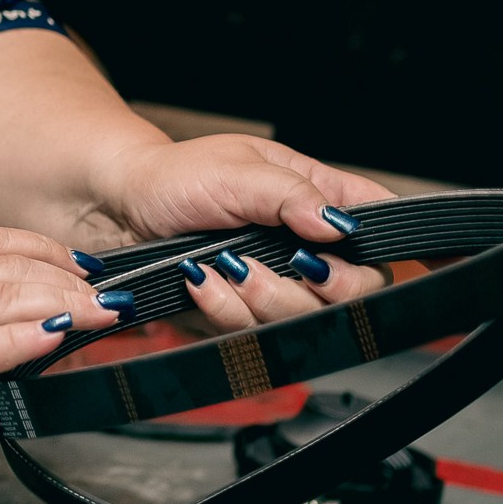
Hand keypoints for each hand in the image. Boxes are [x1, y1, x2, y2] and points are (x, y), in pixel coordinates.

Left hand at [94, 134, 395, 333]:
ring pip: (304, 318)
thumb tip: (336, 224)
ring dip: (267, 296)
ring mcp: (273, 285)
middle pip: (355, 290)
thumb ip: (292, 194)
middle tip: (293, 264)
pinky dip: (225, 309)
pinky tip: (201, 282)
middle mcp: (302, 247)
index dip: (388, 243)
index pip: (376, 223)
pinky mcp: (239, 317)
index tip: (355, 253)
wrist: (114, 210)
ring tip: (229, 265)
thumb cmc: (174, 176)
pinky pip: (251, 334)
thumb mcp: (238, 169)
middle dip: (326, 286)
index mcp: (315, 199)